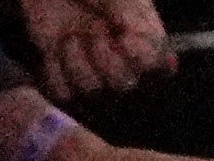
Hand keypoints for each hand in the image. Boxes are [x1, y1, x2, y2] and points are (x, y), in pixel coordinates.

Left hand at [23, 0, 177, 104]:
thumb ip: (133, 16)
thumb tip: (138, 42)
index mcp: (138, 35)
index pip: (159, 65)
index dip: (144, 60)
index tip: (126, 40)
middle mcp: (118, 54)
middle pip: (125, 84)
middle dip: (108, 63)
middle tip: (94, 32)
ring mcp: (88, 63)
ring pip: (92, 89)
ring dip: (78, 64)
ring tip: (69, 38)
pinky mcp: (59, 66)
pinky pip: (63, 91)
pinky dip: (56, 75)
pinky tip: (54, 51)